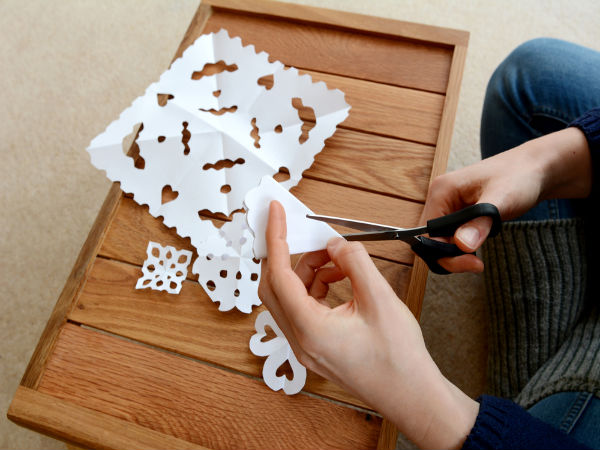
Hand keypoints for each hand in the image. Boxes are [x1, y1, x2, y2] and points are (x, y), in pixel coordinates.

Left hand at [259, 200, 478, 448]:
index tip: (275, 213)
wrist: (412, 395)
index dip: (275, 239)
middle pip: (275, 286)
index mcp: (309, 329)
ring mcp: (305, 346)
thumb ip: (355, 263)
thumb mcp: (380, 300)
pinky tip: (340, 278)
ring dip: (308, 271)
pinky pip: (304, 308)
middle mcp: (300, 340)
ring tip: (338, 260)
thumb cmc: (399, 358)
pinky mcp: (316, 346)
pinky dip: (316, 287)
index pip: (279, 275)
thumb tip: (335, 244)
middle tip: (301, 231)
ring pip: (290, 296)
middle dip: (288, 254)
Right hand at [422, 127, 590, 272]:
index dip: (443, 252)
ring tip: (478, 257)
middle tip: (476, 263)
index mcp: (442, 191)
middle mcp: (440, 198)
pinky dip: (462, 246)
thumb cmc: (520, 176)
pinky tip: (479, 244)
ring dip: (456, 253)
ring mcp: (449, 205)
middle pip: (430, 238)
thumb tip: (461, 244)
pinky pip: (451, 236)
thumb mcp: (501, 200)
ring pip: (440, 240)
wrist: (536, 169)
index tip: (470, 261)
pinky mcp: (459, 213)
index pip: (427, 232)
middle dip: (449, 256)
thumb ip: (480, 222)